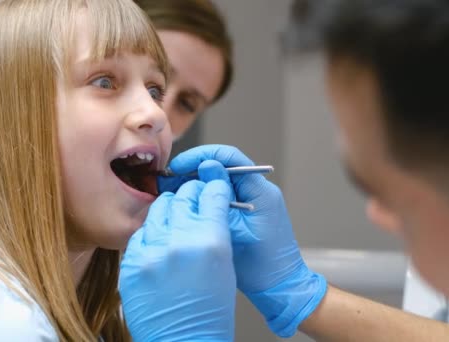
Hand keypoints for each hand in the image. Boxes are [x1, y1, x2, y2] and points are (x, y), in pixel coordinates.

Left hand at [120, 178, 235, 340]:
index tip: (210, 186)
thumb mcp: (224, 265)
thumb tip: (205, 205)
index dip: (211, 187)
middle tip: (192, 196)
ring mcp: (152, 251)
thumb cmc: (209, 310)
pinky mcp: (132, 263)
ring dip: (168, 210)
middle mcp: (180, 241)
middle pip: (182, 197)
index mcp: (211, 240)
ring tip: (174, 218)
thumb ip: (213, 230)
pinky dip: (151, 234)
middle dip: (190, 194)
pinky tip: (158, 243)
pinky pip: (141, 234)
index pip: (210, 194)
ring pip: (158, 210)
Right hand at [160, 145, 326, 337]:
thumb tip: (206, 167)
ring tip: (172, 189)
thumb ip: (219, 199)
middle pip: (222, 166)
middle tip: (170, 178)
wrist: (279, 288)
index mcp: (260, 191)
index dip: (201, 156)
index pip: (230, 157)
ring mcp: (252, 201)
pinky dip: (202, 196)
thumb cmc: (262, 267)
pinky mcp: (245, 212)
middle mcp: (258, 191)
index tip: (180, 165)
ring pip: (219, 181)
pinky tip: (184, 203)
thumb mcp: (235, 231)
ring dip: (196, 182)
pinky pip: (221, 196)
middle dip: (194, 168)